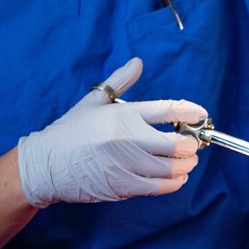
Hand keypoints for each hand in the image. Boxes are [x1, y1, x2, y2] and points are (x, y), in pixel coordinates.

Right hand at [17, 57, 206, 208]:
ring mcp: (126, 165)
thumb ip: (120, 82)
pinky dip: (174, 183)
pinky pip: (158, 187)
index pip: (165, 110)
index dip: (189, 112)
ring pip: (171, 168)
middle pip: (175, 143)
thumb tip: (138, 62)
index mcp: (122, 115)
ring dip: (186, 165)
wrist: (46, 165)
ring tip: (188, 161)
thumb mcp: (93, 100)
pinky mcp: (123, 186)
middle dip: (192, 144)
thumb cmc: (71, 130)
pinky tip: (177, 178)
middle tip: (194, 143)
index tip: (202, 114)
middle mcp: (127, 139)